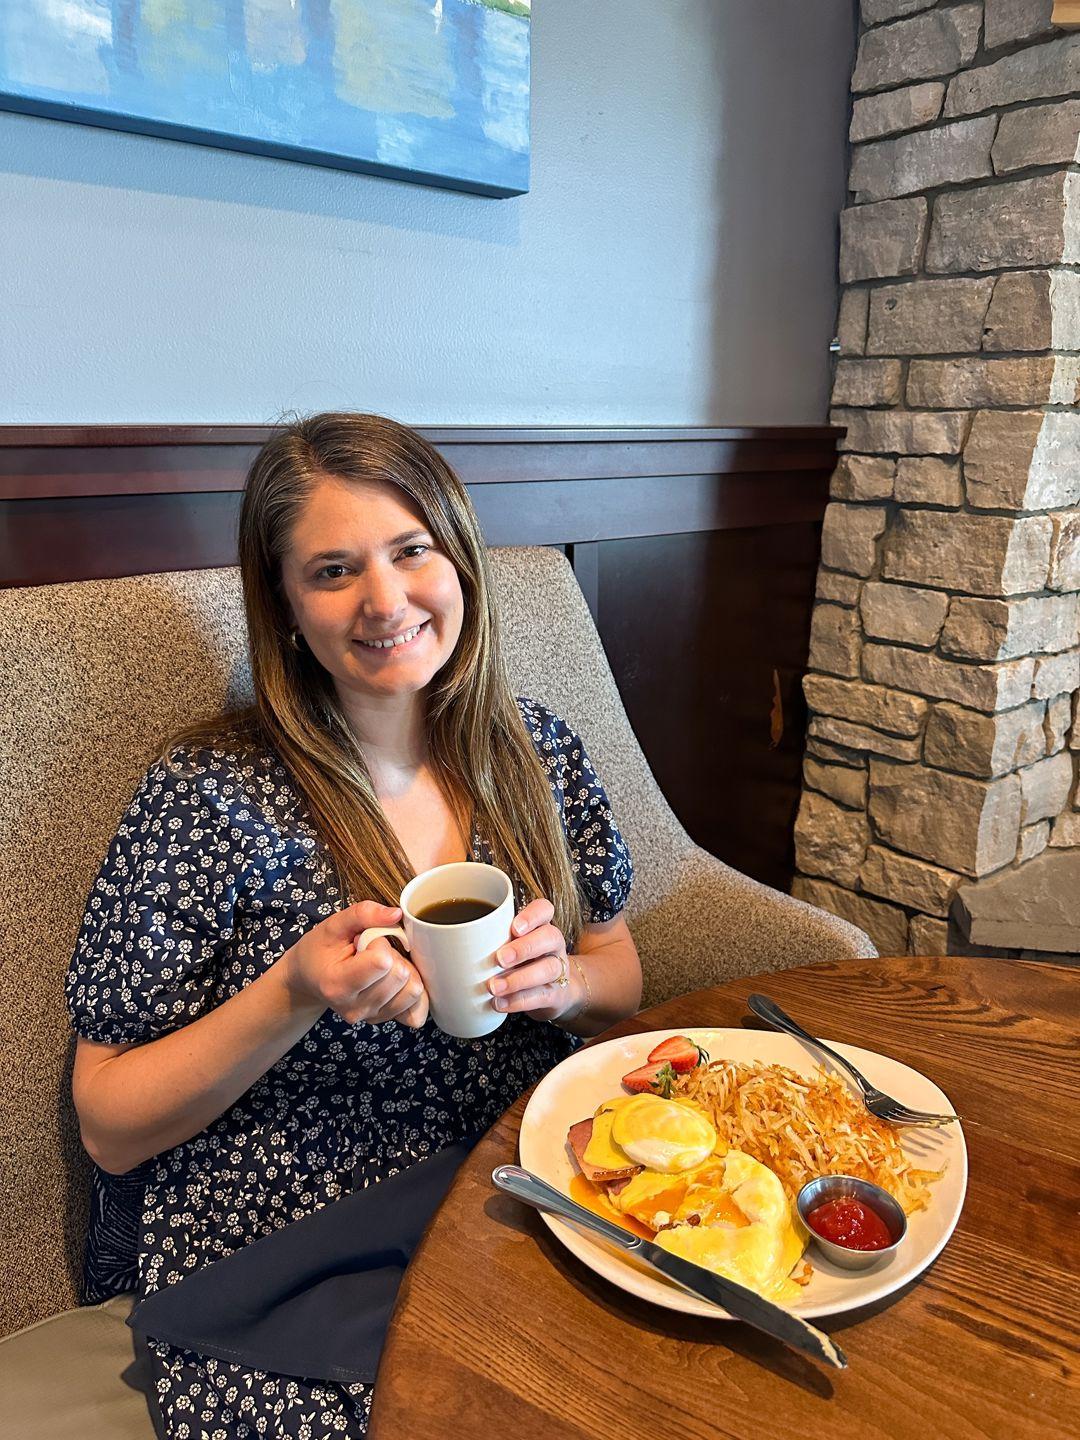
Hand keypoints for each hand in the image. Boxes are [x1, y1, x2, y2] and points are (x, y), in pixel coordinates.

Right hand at [279, 901, 429, 1028]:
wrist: (309, 979)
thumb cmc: (319, 950)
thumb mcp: (333, 925)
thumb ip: (363, 914)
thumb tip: (396, 914)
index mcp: (338, 985)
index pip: (382, 962)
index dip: (379, 942)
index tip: (363, 941)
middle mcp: (355, 1008)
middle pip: (401, 975)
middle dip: (393, 955)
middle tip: (370, 953)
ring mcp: (371, 1017)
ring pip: (414, 990)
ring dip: (403, 970)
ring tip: (380, 966)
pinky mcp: (385, 1019)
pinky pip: (417, 1010)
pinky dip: (411, 990)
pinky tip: (395, 981)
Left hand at [487, 898, 579, 1021]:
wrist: (550, 992)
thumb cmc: (519, 963)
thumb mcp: (507, 946)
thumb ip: (487, 941)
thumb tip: (444, 943)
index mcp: (540, 926)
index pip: (544, 909)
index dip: (532, 915)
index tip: (514, 928)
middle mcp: (552, 945)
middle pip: (550, 937)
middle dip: (524, 948)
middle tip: (499, 959)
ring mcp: (558, 969)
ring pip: (549, 968)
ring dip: (519, 978)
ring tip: (494, 987)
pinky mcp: (556, 994)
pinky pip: (543, 995)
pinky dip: (520, 1001)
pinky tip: (501, 1003)